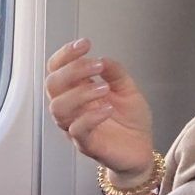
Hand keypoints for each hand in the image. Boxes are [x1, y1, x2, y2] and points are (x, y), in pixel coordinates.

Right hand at [45, 39, 155, 178]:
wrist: (142, 150)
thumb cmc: (130, 121)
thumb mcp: (128, 89)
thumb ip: (115, 73)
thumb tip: (103, 57)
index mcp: (77, 91)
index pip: (57, 69)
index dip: (65, 55)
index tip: (85, 44)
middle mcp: (71, 107)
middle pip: (52, 85)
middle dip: (72, 70)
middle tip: (96, 66)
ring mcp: (75, 126)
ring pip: (59, 107)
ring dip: (80, 93)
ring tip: (104, 88)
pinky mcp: (86, 144)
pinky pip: (77, 129)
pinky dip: (91, 116)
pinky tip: (107, 108)